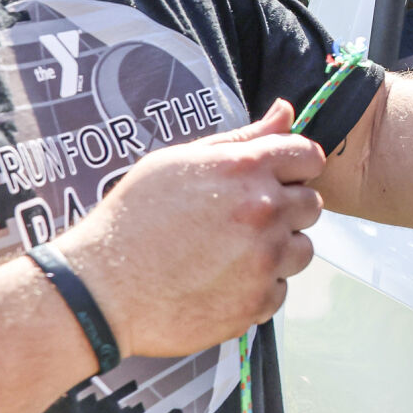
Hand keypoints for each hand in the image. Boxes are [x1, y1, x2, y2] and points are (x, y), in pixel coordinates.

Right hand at [58, 100, 325, 358]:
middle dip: (286, 210)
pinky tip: (221, 283)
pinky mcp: (257, 301)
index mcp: (245, 168)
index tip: (278, 180)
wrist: (100, 290)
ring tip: (230, 255)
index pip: (309, 156)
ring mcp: (264, 258)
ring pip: (302, 249)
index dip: (296, 168)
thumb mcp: (179, 163)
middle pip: (311, 204)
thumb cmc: (133, 220)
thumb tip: (286, 112)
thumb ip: (242, 139)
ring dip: (277, 251)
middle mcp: (263, 210)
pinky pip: (280, 290)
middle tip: (242, 222)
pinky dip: (258, 289)